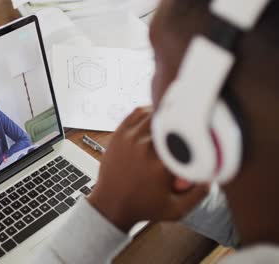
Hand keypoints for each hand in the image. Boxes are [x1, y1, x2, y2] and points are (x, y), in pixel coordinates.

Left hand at [88, 106, 208, 231]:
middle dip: (183, 124)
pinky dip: (149, 111)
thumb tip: (214, 173)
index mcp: (161, 165)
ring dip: (167, 116)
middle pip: (173, 121)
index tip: (202, 137)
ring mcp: (130, 139)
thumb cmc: (142, 207)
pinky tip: (156, 118)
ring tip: (174, 122)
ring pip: (155, 113)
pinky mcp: (120, 134)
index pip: (188, 138)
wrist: (111, 204)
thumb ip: (199, 193)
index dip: (198, 134)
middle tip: (188, 127)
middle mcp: (145, 148)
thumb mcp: (176, 209)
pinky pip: (137, 112)